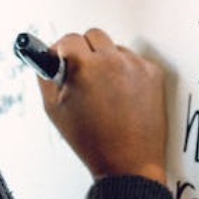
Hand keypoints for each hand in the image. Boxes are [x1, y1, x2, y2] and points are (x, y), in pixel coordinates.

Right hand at [37, 28, 167, 184]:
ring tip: (104, 91)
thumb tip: (46, 56)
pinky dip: (126, 72)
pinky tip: (121, 95)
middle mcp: (112, 60)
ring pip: (115, 48)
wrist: (128, 164)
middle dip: (84, 49)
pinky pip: (134, 61)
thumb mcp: (54, 109)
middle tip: (82, 71)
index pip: (69, 39)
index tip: (62, 58)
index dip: (62, 50)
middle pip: (94, 34)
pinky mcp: (153, 74)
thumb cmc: (91, 142)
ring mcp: (135, 66)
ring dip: (106, 60)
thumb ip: (46, 76)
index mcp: (85, 67)